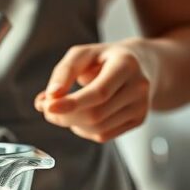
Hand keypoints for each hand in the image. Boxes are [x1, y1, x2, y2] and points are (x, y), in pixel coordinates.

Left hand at [34, 42, 151, 142]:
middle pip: (95, 114)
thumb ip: (64, 72)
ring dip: (72, 123)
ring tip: (66, 109)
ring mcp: (141, 105)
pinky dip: (84, 130)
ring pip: (98, 128)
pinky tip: (82, 116)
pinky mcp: (139, 120)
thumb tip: (50, 97)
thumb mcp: (83, 55)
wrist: (139, 64)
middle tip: (47, 109)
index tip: (48, 107)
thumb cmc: (104, 59)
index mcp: (126, 64)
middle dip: (65, 116)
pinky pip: (104, 135)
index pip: (99, 92)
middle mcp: (139, 86)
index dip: (72, 103)